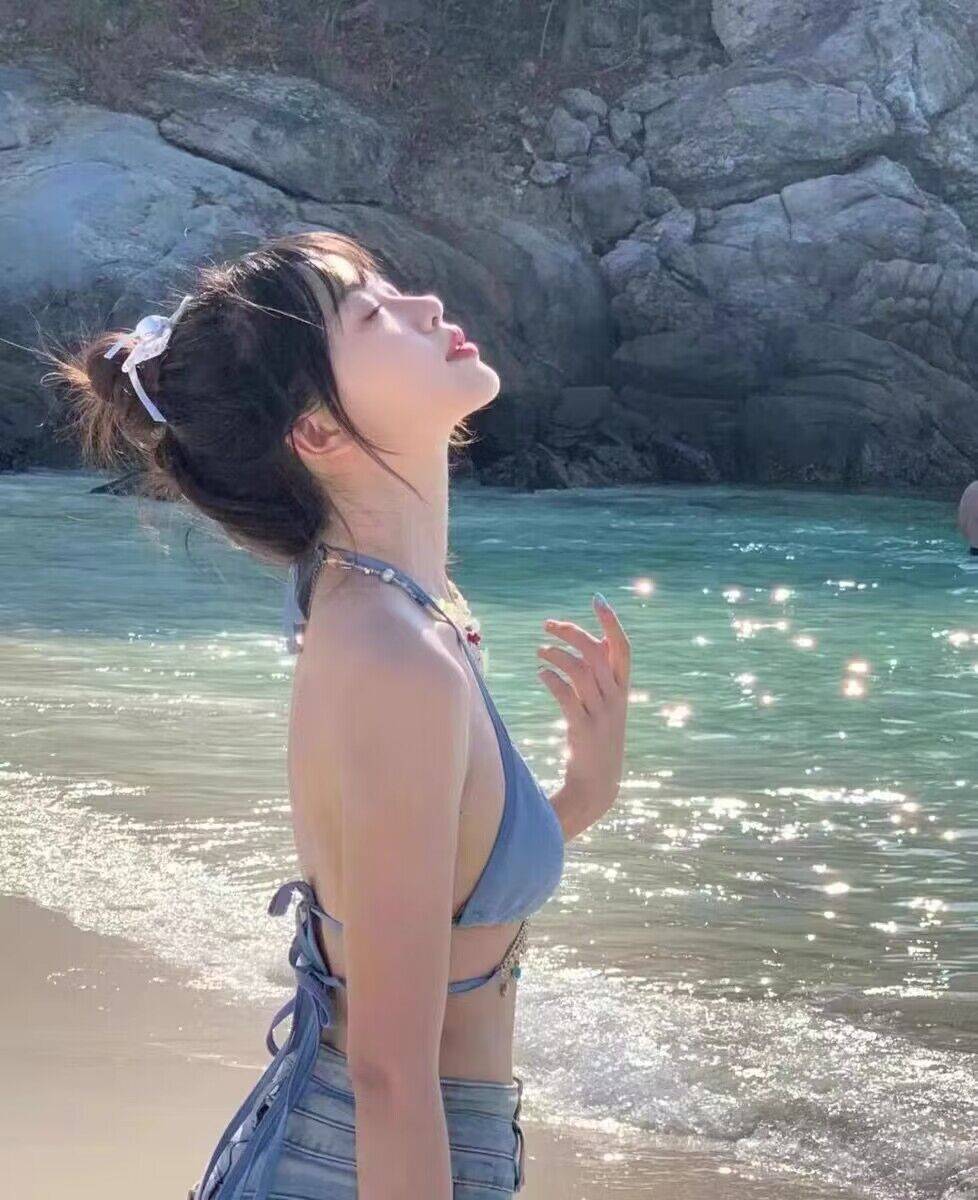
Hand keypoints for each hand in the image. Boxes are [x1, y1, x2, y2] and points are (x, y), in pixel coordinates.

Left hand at [536, 593, 630, 817]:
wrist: (598, 784)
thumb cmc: (598, 740)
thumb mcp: (607, 706)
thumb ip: (602, 676)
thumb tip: (591, 643)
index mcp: (623, 690)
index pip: (623, 648)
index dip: (612, 623)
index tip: (597, 600)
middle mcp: (615, 699)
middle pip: (596, 653)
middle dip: (572, 633)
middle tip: (547, 625)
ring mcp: (600, 715)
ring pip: (581, 670)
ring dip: (557, 654)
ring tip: (540, 651)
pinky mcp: (583, 729)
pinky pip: (567, 695)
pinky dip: (552, 679)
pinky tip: (541, 674)